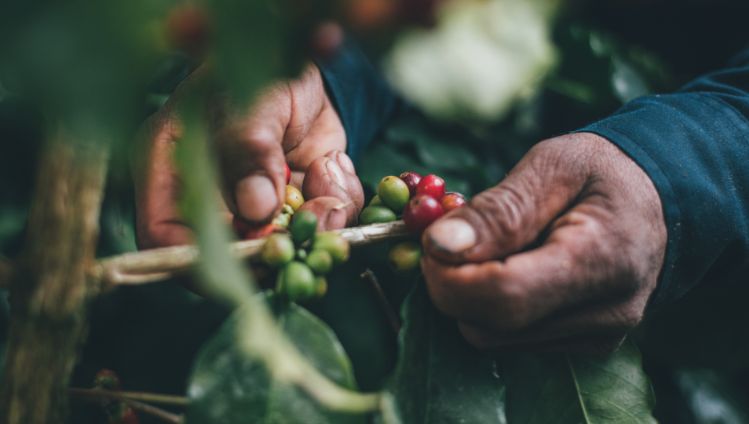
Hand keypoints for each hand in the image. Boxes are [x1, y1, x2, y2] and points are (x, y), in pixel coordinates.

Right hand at [134, 64, 363, 247]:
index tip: (251, 252)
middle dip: (280, 243)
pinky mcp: (295, 205)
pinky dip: (338, 202)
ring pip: (286, 246)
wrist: (301, 63)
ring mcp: (254, 206)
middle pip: (230, 255)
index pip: (163, 234)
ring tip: (326, 170)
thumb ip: (249, 148)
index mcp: (170, 166)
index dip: (200, 258)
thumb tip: (255, 209)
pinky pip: (321, 226)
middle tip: (315, 212)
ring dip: (317, 219)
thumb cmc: (257, 68)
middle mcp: (209, 197)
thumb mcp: (250, 101)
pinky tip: (331, 163)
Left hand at [421, 133, 666, 351]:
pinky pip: (509, 337)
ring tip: (491, 246)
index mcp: (602, 259)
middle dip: (452, 283)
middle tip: (451, 237)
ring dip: (469, 294)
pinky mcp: (584, 345)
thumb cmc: (603, 172)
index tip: (430, 241)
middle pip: (491, 324)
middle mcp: (605, 313)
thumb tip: (439, 245)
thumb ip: (498, 209)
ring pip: (491, 336)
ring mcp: (596, 336)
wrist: (659, 199)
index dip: (449, 275)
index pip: (504, 295)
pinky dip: (491, 305)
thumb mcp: (553, 165)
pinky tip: (511, 266)